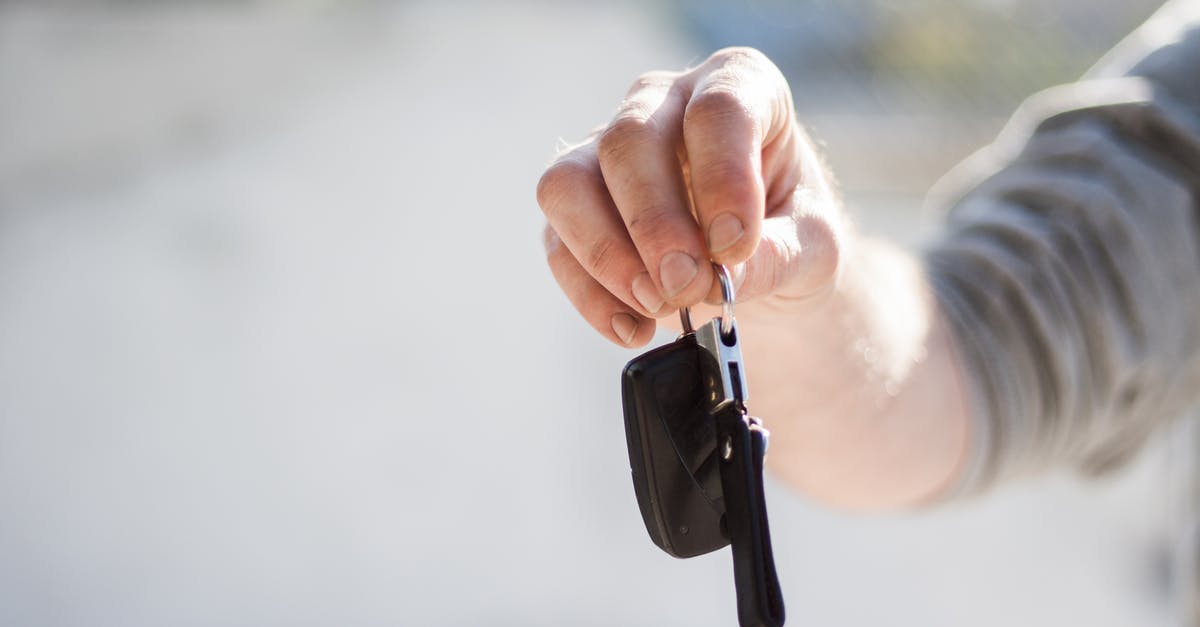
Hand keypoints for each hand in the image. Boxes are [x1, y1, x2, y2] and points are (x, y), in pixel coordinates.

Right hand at [537, 47, 845, 345]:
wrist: (755, 260)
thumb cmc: (789, 231)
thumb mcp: (812, 247)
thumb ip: (776, 257)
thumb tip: (717, 278)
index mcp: (738, 85)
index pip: (717, 110)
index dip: (723, 178)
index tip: (736, 246)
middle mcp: (662, 103)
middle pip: (628, 141)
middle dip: (655, 224)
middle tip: (688, 287)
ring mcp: (606, 149)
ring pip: (569, 183)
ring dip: (607, 255)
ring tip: (657, 306)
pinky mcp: (575, 206)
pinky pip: (557, 243)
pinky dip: (591, 295)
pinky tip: (634, 327)